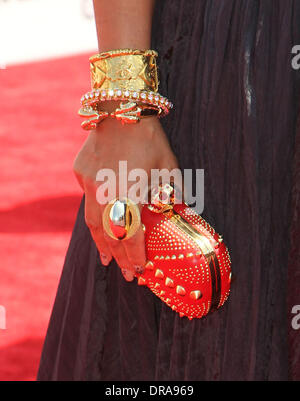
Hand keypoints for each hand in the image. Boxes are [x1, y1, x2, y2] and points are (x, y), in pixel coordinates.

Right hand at [73, 117, 177, 280]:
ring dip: (101, 242)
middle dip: (119, 256)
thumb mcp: (169, 167)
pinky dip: (95, 214)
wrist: (122, 107)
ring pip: (92, 222)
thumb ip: (174, 194)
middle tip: (125, 273)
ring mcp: (89, 183)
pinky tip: (102, 220)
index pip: (130, 235)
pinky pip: (87, 199)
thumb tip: (182, 213)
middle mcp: (104, 193)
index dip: (135, 255)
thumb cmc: (151, 138)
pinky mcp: (80, 172)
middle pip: (109, 234)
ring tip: (106, 259)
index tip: (139, 270)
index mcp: (129, 194)